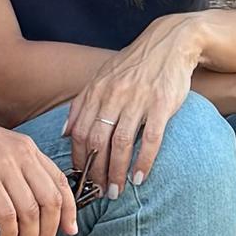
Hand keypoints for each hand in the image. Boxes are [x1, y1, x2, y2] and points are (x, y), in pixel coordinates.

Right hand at [0, 103, 77, 235]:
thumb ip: (12, 176)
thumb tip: (17, 214)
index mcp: (27, 148)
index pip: (60, 182)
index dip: (69, 210)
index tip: (68, 230)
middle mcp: (21, 155)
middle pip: (51, 201)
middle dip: (50, 233)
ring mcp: (3, 166)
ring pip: (31, 212)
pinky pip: (7, 214)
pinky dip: (10, 235)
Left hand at [60, 13, 209, 195]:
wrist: (170, 42)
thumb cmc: (135, 64)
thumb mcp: (103, 77)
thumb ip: (82, 104)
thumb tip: (65, 133)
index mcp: (97, 90)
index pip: (80, 131)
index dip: (79, 159)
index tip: (80, 178)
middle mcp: (113, 95)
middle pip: (97, 141)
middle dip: (95, 172)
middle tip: (97, 192)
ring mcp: (138, 99)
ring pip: (121, 143)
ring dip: (116, 172)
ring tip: (115, 191)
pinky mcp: (161, 103)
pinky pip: (150, 138)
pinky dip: (143, 161)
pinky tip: (140, 177)